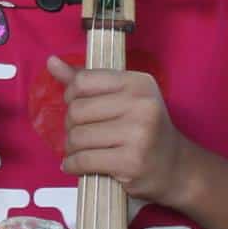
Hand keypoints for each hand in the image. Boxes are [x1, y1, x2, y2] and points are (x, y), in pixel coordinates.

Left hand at [47, 56, 187, 203]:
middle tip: (80, 134)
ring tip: (81, 151)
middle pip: (77, 109)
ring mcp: (138, 134)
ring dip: (71, 147)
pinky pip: (84, 160)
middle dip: (70, 125)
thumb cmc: (143, 130)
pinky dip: (73, 165)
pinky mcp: (131, 162)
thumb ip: (86, 81)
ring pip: (78, 136)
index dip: (71, 96)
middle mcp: (141, 104)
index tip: (77, 107)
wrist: (175, 167)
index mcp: (138, 83)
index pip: (83, 81)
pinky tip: (76, 165)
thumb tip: (52, 62)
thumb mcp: (122, 98)